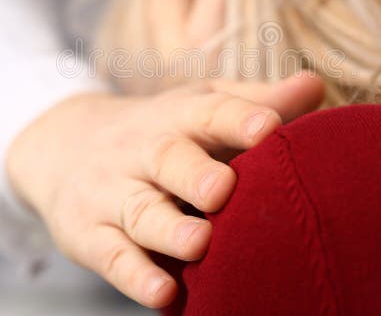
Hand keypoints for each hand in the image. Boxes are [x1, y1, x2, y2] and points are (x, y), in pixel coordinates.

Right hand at [6, 75, 323, 307]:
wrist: (64, 145)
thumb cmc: (158, 131)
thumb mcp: (199, 107)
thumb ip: (255, 102)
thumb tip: (316, 87)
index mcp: (179, 116)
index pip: (208, 111)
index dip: (237, 117)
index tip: (267, 126)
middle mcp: (144, 151)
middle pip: (168, 159)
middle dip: (195, 174)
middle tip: (223, 189)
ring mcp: (113, 193)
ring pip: (141, 212)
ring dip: (168, 230)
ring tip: (199, 244)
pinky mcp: (90, 234)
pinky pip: (113, 257)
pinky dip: (136, 276)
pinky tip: (164, 293)